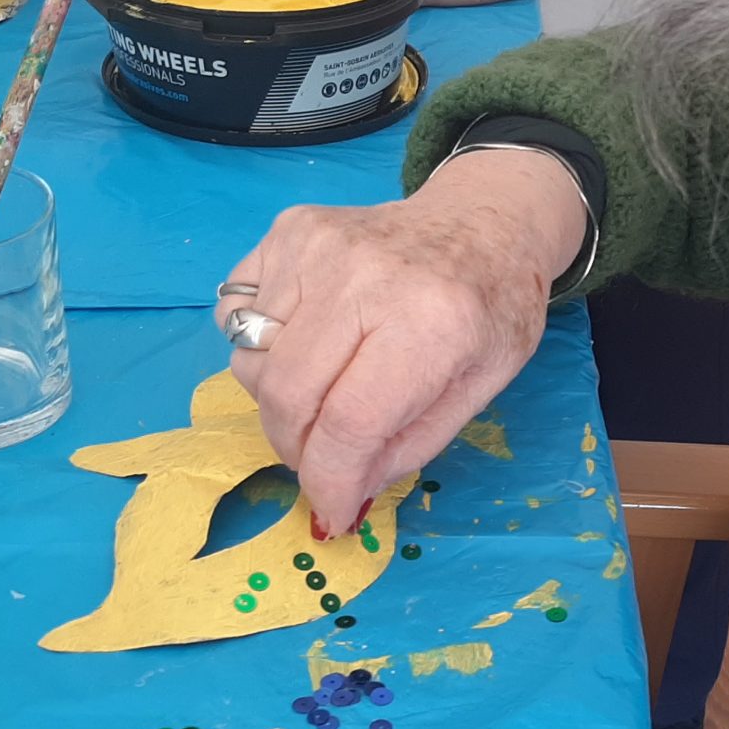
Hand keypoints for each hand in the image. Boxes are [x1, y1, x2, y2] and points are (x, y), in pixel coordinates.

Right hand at [217, 149, 587, 532]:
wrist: (484, 220)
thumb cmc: (491, 307)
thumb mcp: (479, 389)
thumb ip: (409, 447)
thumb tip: (340, 495)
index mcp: (431, 321)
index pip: (348, 422)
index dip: (329, 480)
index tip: (330, 508)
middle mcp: (365, 276)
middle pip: (286, 394)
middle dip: (295, 448)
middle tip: (324, 458)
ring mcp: (317, 245)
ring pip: (251, 360)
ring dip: (280, 399)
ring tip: (326, 389)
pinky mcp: (287, 229)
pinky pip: (238, 314)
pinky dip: (262, 345)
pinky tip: (309, 338)